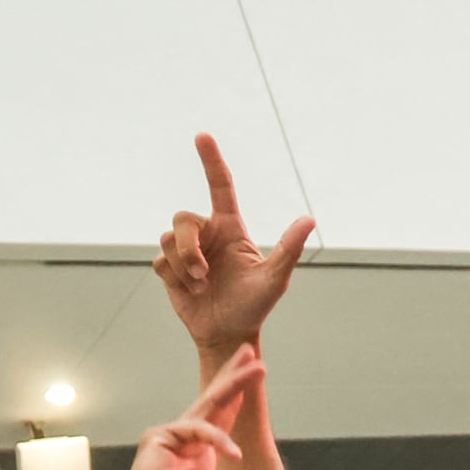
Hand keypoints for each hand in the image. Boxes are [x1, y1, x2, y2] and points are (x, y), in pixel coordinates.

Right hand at [117, 349, 269, 469]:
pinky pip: (195, 429)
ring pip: (207, 404)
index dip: (236, 399)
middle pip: (213, 401)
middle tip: (252, 354)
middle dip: (233, 377)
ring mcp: (170, 438)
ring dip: (234, 384)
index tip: (251, 378)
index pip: (221, 419)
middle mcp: (185, 442)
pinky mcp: (158, 439)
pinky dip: (216, 438)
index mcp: (199, 456)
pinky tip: (233, 452)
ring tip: (258, 370)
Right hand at [154, 135, 312, 362]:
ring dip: (185, 267)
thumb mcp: (275, 279)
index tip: (202, 136)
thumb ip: (288, 248)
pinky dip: (176, 280)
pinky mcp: (169, 268)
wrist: (228, 334)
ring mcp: (186, 250)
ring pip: (167, 240)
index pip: (220, 186)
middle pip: (182, 217)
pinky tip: (192, 292)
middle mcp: (207, 233)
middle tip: (204, 274)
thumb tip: (309, 219)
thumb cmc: (254, 306)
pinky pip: (160, 262)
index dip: (211, 160)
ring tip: (203, 286)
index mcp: (230, 228)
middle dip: (188, 247)